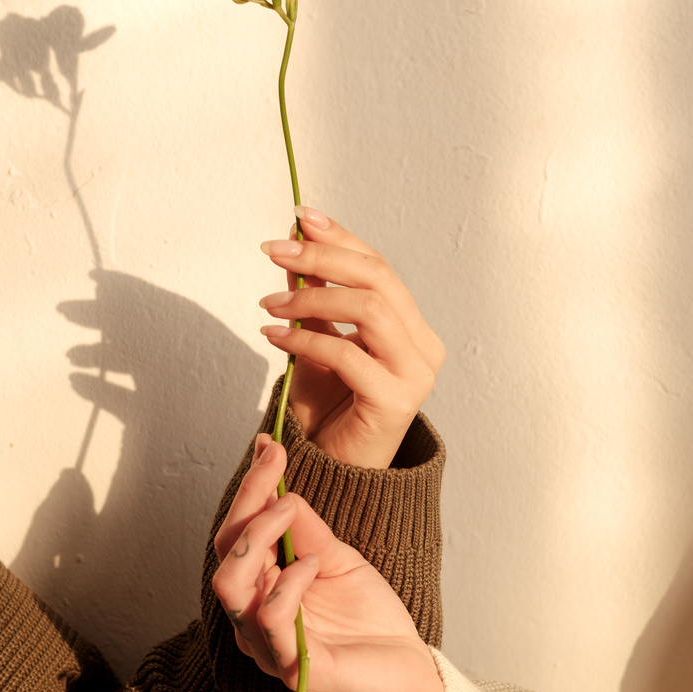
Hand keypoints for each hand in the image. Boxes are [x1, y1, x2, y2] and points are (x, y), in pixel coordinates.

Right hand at [213, 433, 443, 691]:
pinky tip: (313, 565)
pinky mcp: (292, 667)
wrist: (409, 670)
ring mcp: (267, 644)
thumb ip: (306, 529)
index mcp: (260, 588)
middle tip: (276, 468)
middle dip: (247, 502)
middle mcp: (252, 616)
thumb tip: (281, 484)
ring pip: (230, 585)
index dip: (249, 488)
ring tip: (289, 512)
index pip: (236, 534)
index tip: (269, 446)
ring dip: (259, 538)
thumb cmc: (369, 620)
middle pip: (224, 553)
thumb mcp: (338, 558)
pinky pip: (270, 620)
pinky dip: (288, 583)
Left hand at [258, 208, 444, 468]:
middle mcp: (423, 347)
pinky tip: (274, 336)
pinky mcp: (395, 401)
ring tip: (269, 305)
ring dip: (312, 298)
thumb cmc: (330, 410)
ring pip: (369, 309)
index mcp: (412, 328)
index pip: (379, 267)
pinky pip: (347, 354)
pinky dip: (305, 338)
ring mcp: (415, 374)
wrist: (333, 473)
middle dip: (323, 258)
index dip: (340, 238)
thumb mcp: (315, 340)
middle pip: (378, 279)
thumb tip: (292, 246)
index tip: (300, 217)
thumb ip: (310, 297)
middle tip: (275, 251)